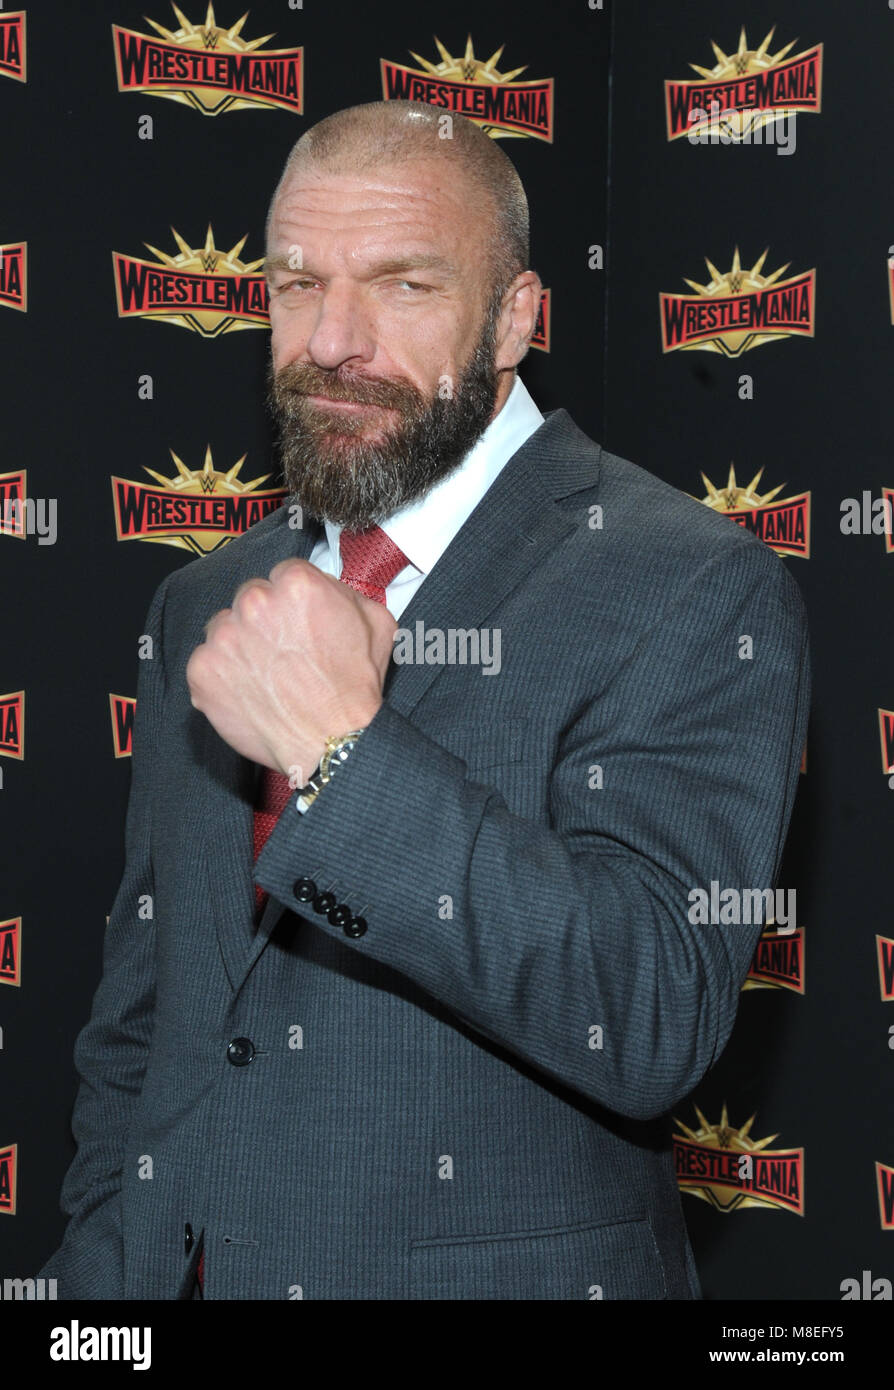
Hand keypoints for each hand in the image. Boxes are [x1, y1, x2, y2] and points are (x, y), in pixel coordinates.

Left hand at [186, 558, 395, 780]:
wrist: (334, 743)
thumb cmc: (354, 690)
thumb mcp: (376, 623)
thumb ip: (344, 593)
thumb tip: (327, 589)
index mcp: (296, 585)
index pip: (282, 576)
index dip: (292, 603)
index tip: (298, 623)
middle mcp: (255, 603)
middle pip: (250, 598)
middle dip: (265, 621)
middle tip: (285, 653)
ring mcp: (224, 637)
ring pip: (224, 628)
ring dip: (240, 645)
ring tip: (268, 676)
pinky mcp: (202, 671)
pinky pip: (206, 662)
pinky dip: (222, 677)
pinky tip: (251, 692)